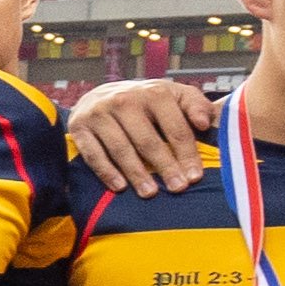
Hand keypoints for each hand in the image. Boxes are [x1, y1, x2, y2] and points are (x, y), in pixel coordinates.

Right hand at [60, 77, 222, 196]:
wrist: (101, 95)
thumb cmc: (146, 102)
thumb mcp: (173, 95)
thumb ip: (195, 105)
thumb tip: (205, 123)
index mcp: (154, 93)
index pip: (175, 128)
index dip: (187, 154)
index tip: (195, 176)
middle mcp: (125, 100)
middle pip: (148, 140)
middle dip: (165, 166)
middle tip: (178, 188)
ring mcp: (100, 113)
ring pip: (121, 148)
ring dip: (136, 173)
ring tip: (150, 193)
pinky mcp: (79, 126)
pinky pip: (93, 154)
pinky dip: (106, 171)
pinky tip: (119, 187)